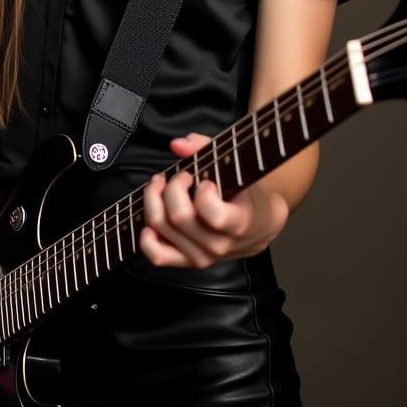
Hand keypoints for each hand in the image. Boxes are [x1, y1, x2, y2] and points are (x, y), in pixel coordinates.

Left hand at [138, 132, 290, 268]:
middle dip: (173, 187)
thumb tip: (179, 144)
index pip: (214, 215)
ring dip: (154, 200)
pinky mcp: (187, 262)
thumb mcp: (235, 169)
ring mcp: (203, 257)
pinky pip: (158, 255)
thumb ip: (207, 149)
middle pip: (179, 217)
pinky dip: (147, 239)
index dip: (203, 192)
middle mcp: (220, 245)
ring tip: (161, 186)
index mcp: (239, 223)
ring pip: (163, 229)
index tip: (206, 181)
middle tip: (181, 176)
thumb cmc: (247, 193)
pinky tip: (149, 222)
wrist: (260, 225)